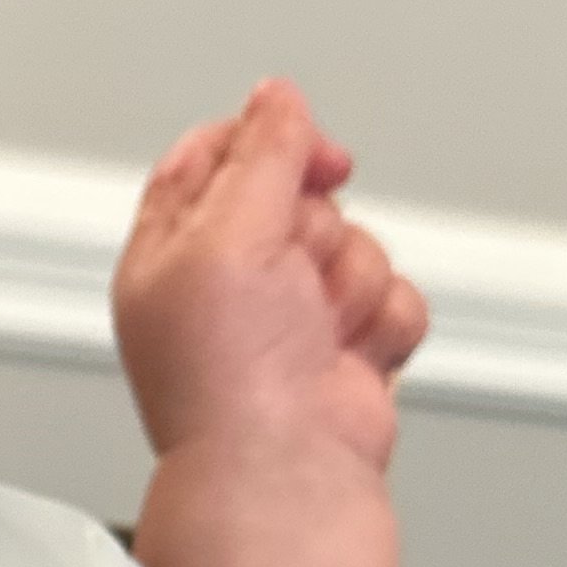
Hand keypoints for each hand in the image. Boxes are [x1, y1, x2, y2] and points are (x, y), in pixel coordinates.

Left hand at [112, 79, 426, 487]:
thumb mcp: (228, 233)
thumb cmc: (230, 376)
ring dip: (351, 282)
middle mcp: (228, 284)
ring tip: (318, 329)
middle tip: (292, 272)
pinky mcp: (349, 350)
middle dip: (315, 228)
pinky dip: (384, 326)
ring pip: (357, 244)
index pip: (213, 158)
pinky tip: (352, 358)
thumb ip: (259, 152)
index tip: (299, 146)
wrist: (287, 469)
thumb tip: (276, 97)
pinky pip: (395, 298)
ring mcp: (293, 319)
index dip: (261, 140)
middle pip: (301, 196)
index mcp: (172, 252)